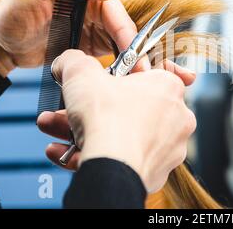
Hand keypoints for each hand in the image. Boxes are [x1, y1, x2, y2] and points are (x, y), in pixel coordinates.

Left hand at [0, 0, 145, 75]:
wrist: (2, 42)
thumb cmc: (12, 9)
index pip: (113, 6)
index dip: (124, 27)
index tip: (131, 48)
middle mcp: (94, 4)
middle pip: (122, 25)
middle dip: (133, 47)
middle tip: (140, 69)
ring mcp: (95, 25)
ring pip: (122, 40)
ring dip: (131, 58)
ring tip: (137, 76)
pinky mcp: (93, 44)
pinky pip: (113, 53)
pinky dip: (121, 64)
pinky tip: (125, 76)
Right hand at [38, 50, 196, 192]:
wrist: (113, 170)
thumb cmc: (107, 119)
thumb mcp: (82, 74)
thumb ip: (75, 61)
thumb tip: (69, 61)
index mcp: (168, 86)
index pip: (150, 71)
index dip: (121, 74)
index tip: (104, 80)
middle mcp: (176, 116)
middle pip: (129, 105)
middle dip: (92, 107)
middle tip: (69, 108)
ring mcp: (168, 147)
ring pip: (123, 133)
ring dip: (87, 131)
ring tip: (56, 130)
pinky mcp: (157, 172)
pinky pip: (124, 158)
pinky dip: (97, 154)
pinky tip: (64, 152)